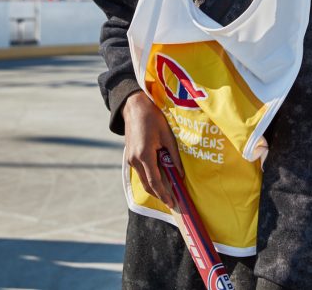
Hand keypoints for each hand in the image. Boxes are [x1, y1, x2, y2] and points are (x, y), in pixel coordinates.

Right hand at [122, 91, 180, 208]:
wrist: (134, 108)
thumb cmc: (153, 118)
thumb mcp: (167, 136)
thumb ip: (174, 156)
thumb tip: (181, 174)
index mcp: (144, 155)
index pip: (155, 181)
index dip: (164, 194)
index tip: (173, 203)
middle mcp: (135, 160)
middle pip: (148, 185)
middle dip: (160, 195)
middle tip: (173, 202)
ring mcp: (130, 159)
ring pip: (143, 180)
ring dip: (155, 188)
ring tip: (169, 193)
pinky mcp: (130, 156)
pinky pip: (141, 172)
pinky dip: (150, 179)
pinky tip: (161, 179)